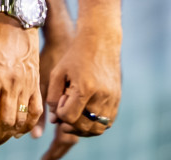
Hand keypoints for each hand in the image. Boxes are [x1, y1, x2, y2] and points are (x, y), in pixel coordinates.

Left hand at [42, 25, 120, 156]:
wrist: (100, 42)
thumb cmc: (75, 56)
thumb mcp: (58, 73)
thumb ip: (53, 96)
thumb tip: (55, 120)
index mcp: (85, 88)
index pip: (69, 117)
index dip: (60, 114)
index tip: (59, 102)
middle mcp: (101, 97)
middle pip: (83, 126)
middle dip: (70, 124)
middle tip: (63, 114)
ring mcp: (112, 100)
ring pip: (97, 128)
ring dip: (83, 128)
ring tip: (74, 117)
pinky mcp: (117, 100)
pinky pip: (107, 122)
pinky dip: (95, 124)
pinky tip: (86, 115)